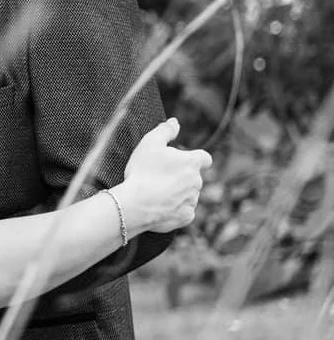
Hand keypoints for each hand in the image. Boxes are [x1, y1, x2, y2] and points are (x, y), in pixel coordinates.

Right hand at [116, 118, 212, 234]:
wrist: (135, 204)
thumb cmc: (142, 172)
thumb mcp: (149, 143)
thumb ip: (165, 130)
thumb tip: (175, 122)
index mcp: (192, 163)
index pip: (204, 158)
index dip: (194, 158)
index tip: (180, 161)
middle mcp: (197, 182)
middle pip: (193, 177)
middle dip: (181, 177)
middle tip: (159, 177)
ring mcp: (192, 201)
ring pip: (189, 195)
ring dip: (178, 193)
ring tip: (156, 192)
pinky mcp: (186, 217)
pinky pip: (183, 211)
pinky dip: (174, 209)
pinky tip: (159, 206)